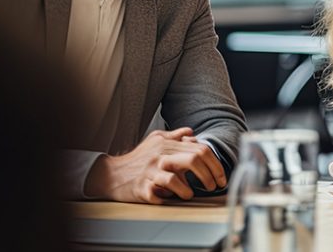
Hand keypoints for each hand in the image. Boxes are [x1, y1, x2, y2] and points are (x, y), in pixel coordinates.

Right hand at [84, 127, 226, 203]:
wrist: (111, 174)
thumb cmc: (137, 159)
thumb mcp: (155, 141)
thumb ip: (175, 136)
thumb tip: (192, 133)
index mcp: (167, 144)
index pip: (200, 150)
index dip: (216, 164)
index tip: (221, 177)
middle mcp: (160, 156)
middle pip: (193, 160)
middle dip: (209, 175)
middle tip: (213, 186)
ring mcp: (150, 172)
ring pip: (174, 179)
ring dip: (187, 190)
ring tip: (189, 194)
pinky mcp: (141, 188)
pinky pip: (158, 194)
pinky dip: (168, 198)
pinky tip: (169, 198)